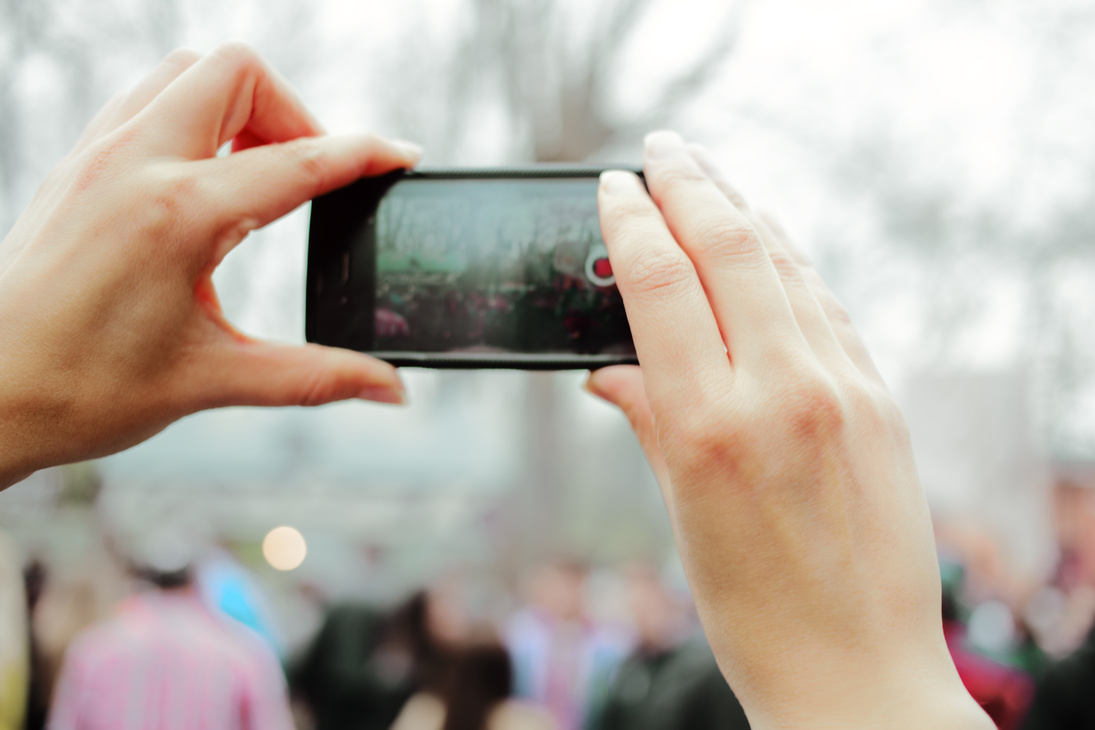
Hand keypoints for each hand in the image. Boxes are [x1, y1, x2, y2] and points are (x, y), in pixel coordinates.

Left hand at [0, 44, 420, 488]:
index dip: (363, 156)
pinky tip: (202, 185)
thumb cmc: (82, 391)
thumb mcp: (214, 380)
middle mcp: (134, 165)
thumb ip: (316, 377)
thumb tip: (390, 390)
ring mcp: (97, 157)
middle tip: (308, 177)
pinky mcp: (76, 167)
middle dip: (293, 113)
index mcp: (178, 215)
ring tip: (256, 178)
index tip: (400, 157)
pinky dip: (191, 121)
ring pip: (186, 75)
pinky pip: (146, 102)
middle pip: (238, 75)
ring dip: (237, 109)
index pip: (298, 162)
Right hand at [590, 132, 990, 728]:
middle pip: (731, 245)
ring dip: (746, 211)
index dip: (632, 219)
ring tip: (714, 183)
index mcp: (712, 425)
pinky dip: (792, 265)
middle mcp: (785, 391)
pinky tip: (772, 249)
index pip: (662, 282)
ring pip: (789, 264)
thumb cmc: (753, 607)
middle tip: (663, 148)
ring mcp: (845, 389)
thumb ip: (647, 416)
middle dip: (691, 181)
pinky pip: (830, 306)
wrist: (857, 669)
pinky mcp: (883, 398)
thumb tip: (608, 367)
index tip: (614, 185)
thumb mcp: (679, 511)